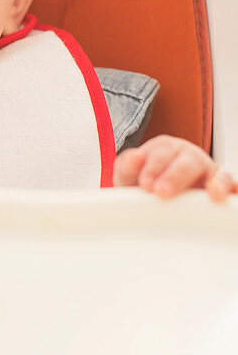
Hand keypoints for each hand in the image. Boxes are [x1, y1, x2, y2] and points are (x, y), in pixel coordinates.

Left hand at [114, 135, 235, 201]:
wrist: (152, 205)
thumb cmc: (143, 187)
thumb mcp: (129, 178)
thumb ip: (127, 167)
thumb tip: (134, 157)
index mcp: (165, 149)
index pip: (162, 151)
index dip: (154, 166)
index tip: (145, 184)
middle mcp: (188, 156)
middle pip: (187, 161)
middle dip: (175, 176)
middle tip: (162, 192)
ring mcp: (207, 172)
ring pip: (214, 171)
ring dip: (213, 182)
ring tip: (212, 193)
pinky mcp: (220, 188)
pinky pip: (229, 186)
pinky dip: (230, 189)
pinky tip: (226, 197)